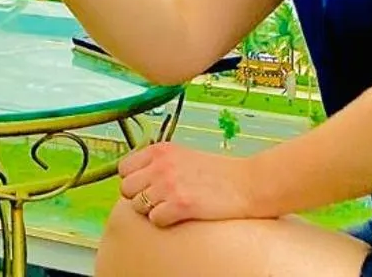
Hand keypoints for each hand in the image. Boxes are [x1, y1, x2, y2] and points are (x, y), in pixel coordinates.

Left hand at [116, 143, 256, 226]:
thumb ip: (159, 163)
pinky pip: (155, 220)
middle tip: (159, 201)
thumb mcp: (183, 156)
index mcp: (160, 150)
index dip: (134, 181)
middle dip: (139, 197)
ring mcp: (169, 185)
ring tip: (171, 207)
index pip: (124, 168)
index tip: (146, 187)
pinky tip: (179, 215)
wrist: (247, 183)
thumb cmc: (218, 173)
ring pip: (138, 206)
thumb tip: (136, 179)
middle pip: (127, 189)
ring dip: (152, 211)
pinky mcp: (180, 205)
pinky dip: (164, 222)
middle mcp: (161, 165)